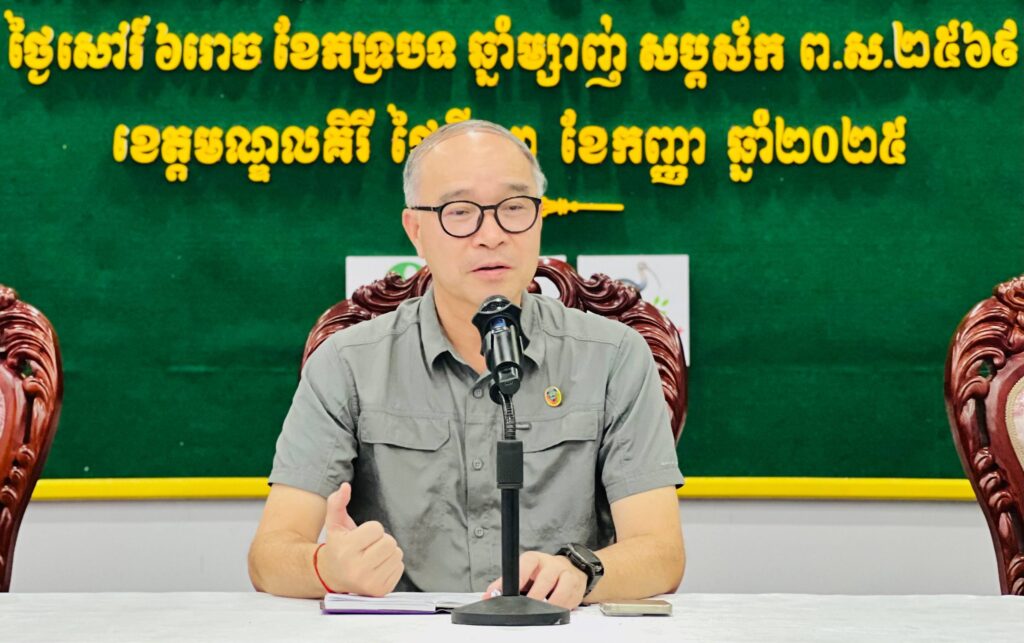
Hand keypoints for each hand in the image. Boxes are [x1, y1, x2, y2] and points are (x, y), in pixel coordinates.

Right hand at [317, 482, 404, 596]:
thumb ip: (337, 502)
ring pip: (397, 554)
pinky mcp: (380, 591)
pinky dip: (391, 564)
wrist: (331, 575)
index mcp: (346, 550)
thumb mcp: (334, 523)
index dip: (370, 529)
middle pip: (390, 542)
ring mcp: (369, 583)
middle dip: (381, 540)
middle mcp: (357, 569)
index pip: (377, 529)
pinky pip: (399, 568)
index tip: (359, 537)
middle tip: (367, 547)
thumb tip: (346, 486)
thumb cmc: (337, 545)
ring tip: (372, 556)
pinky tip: (376, 567)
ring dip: (388, 552)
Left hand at [482, 551, 586, 609]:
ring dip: (552, 603)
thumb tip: (488, 596)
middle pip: (545, 578)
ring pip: (562, 589)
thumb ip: (505, 584)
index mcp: (535, 559)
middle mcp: (552, 564)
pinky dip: (562, 608)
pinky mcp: (576, 587)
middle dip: (536, 595)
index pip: (527, 563)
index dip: (520, 576)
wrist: (571, 570)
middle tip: (528, 607)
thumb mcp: (524, 573)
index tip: (513, 590)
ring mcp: (566, 574)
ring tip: (543, 611)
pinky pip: (570, 599)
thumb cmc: (542, 573)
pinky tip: (556, 611)